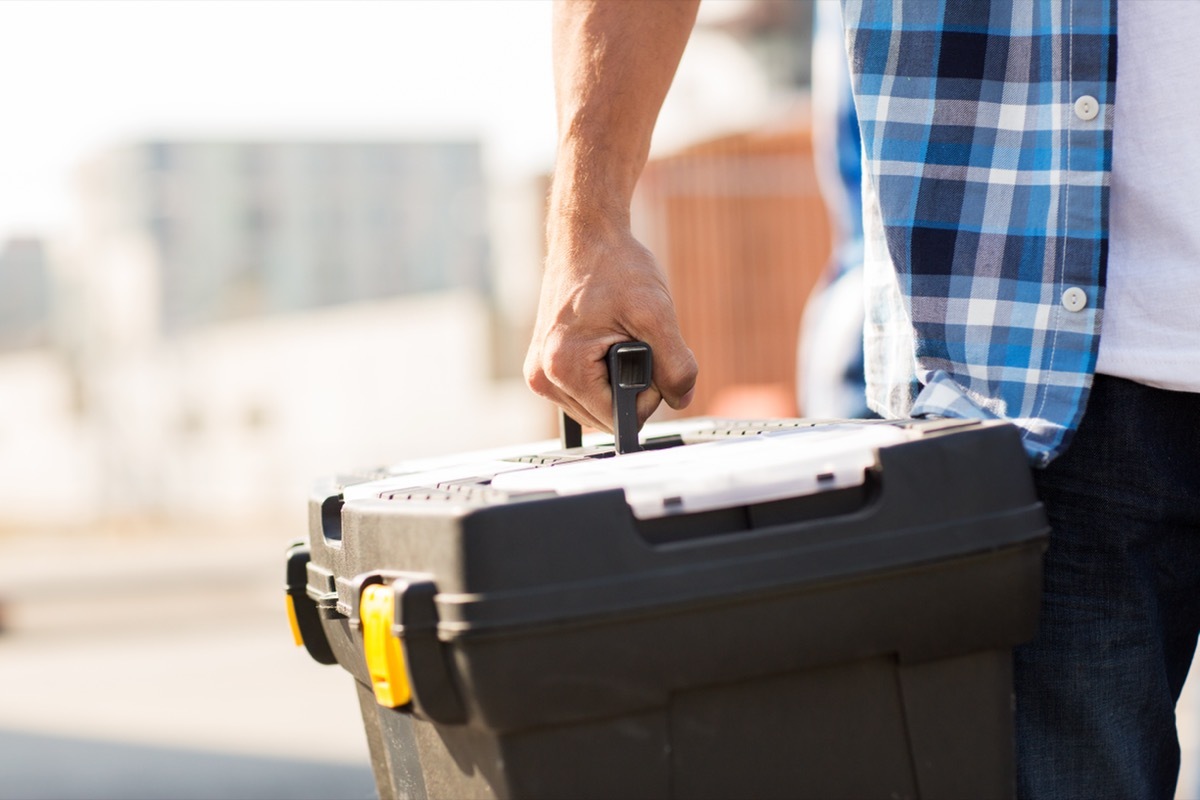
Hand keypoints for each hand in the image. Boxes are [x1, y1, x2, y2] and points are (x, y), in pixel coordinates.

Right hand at [524, 221, 697, 432]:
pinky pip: (585, 393)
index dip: (647, 396)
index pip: (618, 420)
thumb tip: (681, 400)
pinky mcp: (544, 366)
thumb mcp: (656, 313)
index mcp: (563, 369)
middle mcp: (543, 377)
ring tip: (616, 335)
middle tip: (632, 340)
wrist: (586, 236)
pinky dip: (603, 374)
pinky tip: (604, 342)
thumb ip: (675, 365)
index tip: (648, 355)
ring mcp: (540, 374)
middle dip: (631, 388)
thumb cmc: (615, 265)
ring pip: (596, 408)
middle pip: (606, 418)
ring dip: (617, 380)